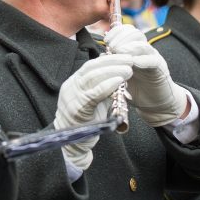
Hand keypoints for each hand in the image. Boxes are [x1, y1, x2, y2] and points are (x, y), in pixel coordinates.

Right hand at [54, 54, 132, 169]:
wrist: (74, 144)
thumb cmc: (87, 122)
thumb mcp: (95, 101)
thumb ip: (104, 87)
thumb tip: (118, 72)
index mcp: (74, 83)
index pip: (91, 65)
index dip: (108, 59)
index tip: (124, 55)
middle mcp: (70, 87)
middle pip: (91, 68)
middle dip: (112, 62)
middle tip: (129, 59)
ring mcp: (71, 98)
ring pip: (91, 78)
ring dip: (112, 71)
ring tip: (128, 70)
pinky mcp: (76, 109)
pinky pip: (92, 94)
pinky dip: (106, 86)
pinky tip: (118, 81)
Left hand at [105, 25, 187, 126]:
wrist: (155, 104)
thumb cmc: (137, 89)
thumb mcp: (122, 75)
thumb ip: (115, 64)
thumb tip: (102, 55)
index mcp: (135, 50)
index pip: (128, 32)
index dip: (116, 32)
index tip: (106, 40)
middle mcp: (145, 52)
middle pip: (136, 34)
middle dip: (121, 37)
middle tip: (111, 46)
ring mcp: (153, 59)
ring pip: (144, 45)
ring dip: (130, 46)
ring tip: (119, 52)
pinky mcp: (160, 70)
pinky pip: (153, 61)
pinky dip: (142, 60)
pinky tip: (133, 63)